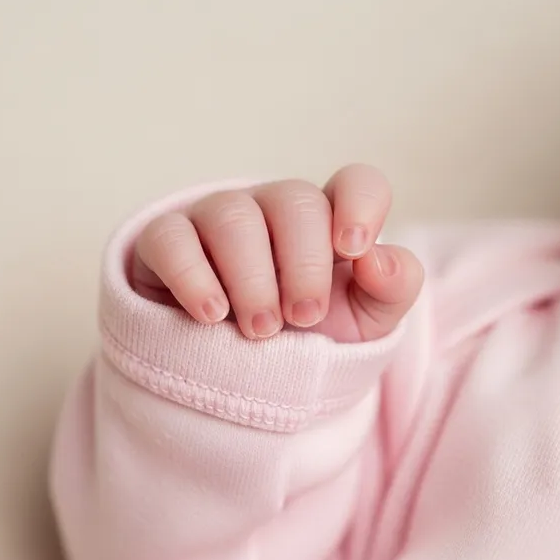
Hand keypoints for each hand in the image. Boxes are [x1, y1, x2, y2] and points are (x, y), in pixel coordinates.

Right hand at [134, 165, 423, 342]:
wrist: (239, 375)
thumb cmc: (306, 339)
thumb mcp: (364, 324)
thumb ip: (392, 288)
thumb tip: (377, 258)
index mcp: (328, 223)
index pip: (356, 183)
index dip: (360, 202)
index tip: (353, 249)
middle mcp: (273, 210)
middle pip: (294, 201)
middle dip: (304, 265)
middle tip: (303, 319)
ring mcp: (217, 219)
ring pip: (233, 217)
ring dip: (251, 278)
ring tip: (260, 331)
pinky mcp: (167, 241)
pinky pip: (170, 237)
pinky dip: (192, 276)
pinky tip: (210, 315)